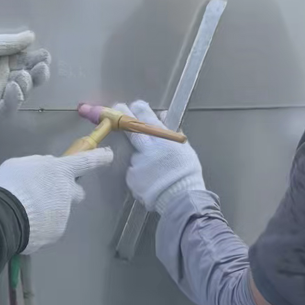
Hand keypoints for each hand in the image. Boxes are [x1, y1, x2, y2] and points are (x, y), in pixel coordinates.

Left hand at [0, 31, 50, 122]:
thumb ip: (8, 42)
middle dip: (39, 72)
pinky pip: (9, 107)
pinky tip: (13, 87)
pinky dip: (15, 99)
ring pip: (23, 92)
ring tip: (24, 76)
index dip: (38, 58)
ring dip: (28, 84)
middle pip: (29, 77)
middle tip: (42, 66)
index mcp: (3, 62)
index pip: (26, 60)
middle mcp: (4, 79)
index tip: (45, 55)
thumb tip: (32, 36)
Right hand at [0, 149, 113, 253]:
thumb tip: (49, 167)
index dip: (99, 157)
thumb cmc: (8, 184)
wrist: (0, 216)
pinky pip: (51, 226)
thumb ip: (40, 165)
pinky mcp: (57, 232)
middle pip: (77, 191)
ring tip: (27, 213)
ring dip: (50, 210)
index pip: (86, 161)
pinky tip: (26, 224)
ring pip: (61, 210)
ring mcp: (64, 213)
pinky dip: (43, 226)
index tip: (110, 154)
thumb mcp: (21, 164)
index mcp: (59, 170)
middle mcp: (67, 191)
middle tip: (49, 195)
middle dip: (68, 192)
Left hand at [115, 100, 204, 214]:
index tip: (135, 105)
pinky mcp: (132, 177)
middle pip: (132, 128)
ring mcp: (138, 163)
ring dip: (141, 156)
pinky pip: (134, 170)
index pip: (148, 118)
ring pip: (135, 154)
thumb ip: (172, 133)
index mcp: (163, 140)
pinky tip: (151, 179)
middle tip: (118, 107)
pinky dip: (140, 172)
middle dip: (124, 116)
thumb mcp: (185, 149)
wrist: (181, 200)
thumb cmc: (186, 174)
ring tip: (156, 169)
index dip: (140, 110)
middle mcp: (148, 149)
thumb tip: (163, 116)